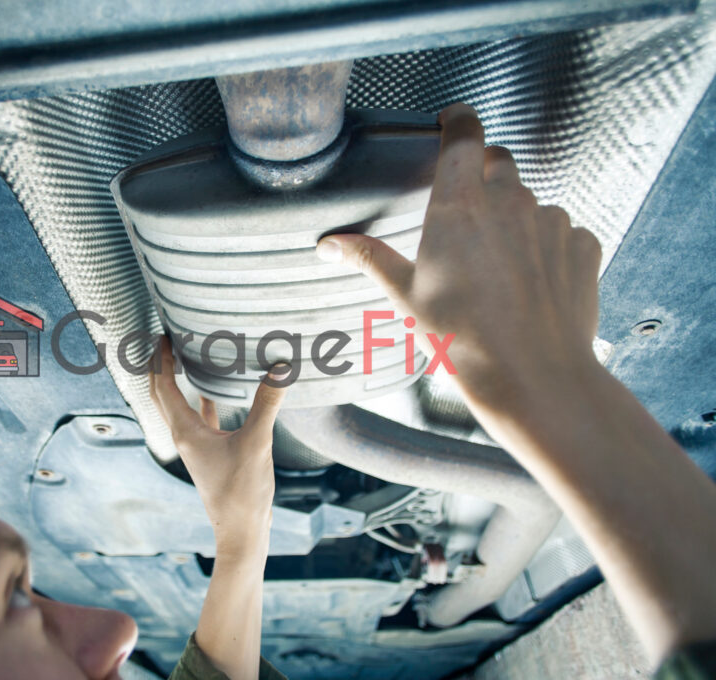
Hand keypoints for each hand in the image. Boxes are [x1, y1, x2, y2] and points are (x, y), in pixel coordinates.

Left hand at [148, 336, 289, 558]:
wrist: (242, 532)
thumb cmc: (242, 493)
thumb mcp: (257, 444)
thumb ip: (267, 404)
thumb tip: (281, 368)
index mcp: (186, 432)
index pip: (163, 386)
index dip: (161, 359)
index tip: (162, 334)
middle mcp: (186, 437)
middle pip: (163, 394)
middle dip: (161, 365)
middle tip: (166, 338)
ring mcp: (197, 446)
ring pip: (180, 405)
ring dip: (177, 380)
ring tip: (185, 356)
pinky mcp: (212, 454)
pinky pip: (202, 419)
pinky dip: (203, 400)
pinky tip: (214, 391)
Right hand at [316, 103, 603, 414]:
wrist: (533, 378)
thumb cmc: (463, 338)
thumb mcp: (406, 296)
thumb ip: (370, 258)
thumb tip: (329, 244)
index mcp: (460, 205)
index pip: (465, 134)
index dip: (457, 119)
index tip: (450, 120)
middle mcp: (509, 202)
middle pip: (498, 162)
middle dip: (482, 174)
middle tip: (465, 213)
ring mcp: (551, 221)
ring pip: (530, 200)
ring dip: (513, 217)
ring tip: (498, 265)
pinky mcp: (581, 245)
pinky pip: (561, 230)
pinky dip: (546, 246)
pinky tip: (531, 282)